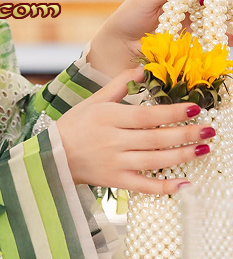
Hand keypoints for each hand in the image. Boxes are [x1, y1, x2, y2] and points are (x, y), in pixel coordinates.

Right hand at [56, 66, 215, 193]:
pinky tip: (185, 184)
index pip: (147, 115)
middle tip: (209, 129)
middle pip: (155, 138)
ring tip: (204, 149)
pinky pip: (144, 186)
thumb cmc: (74, 125)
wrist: (51, 156)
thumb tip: (143, 71)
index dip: (172, 112)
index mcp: (109, 118)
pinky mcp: (115, 181)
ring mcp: (115, 163)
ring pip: (155, 161)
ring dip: (182, 156)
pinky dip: (165, 187)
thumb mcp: (93, 101)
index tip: (194, 107)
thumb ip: (119, 85)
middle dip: (185, 134)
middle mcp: (113, 141)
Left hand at [88, 0, 216, 77]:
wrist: (119, 43)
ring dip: (224, 21)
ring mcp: (188, 21)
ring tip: (229, 33)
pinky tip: (228, 42)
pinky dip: (218, 38)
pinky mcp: (187, 39)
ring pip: (213, 17)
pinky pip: (207, 36)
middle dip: (222, 3)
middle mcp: (185, 2)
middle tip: (223, 13)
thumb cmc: (128, 17)